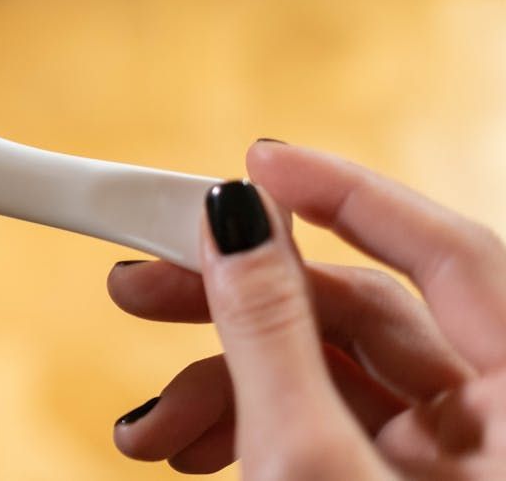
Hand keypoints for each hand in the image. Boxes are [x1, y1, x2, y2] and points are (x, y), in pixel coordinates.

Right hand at [108, 141, 505, 477]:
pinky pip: (313, 422)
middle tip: (142, 284)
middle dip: (237, 302)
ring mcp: (441, 461)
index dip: (347, 194)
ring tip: (150, 424)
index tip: (256, 163)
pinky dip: (243, 424)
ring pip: (321, 373)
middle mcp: (489, 423)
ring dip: (221, 384)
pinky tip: (183, 443)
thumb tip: (235, 222)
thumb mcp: (306, 461)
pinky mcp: (384, 480)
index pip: (447, 251)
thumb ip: (271, 335)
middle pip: (359, 313)